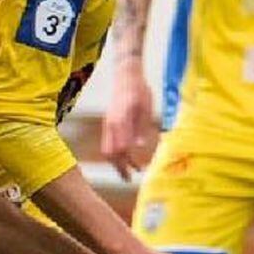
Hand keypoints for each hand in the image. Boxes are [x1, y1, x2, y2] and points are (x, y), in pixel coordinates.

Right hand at [102, 60, 157, 181]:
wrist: (126, 74)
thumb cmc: (139, 89)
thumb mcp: (145, 107)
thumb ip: (141, 126)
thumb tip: (139, 146)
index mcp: (120, 121)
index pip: (120, 148)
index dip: (127, 162)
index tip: (138, 171)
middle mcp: (111, 124)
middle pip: (110, 152)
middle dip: (119, 168)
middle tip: (129, 179)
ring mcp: (108, 123)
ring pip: (107, 148)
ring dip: (118, 162)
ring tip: (130, 171)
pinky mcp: (108, 122)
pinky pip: (108, 142)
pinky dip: (116, 152)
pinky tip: (127, 156)